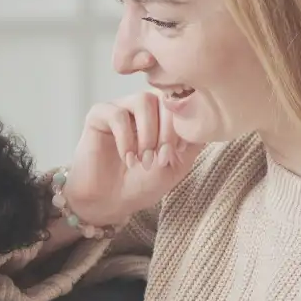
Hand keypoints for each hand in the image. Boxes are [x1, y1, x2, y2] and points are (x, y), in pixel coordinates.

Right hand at [59, 91, 202, 226]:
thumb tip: (202, 117)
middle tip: (160, 159)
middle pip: (163, 98)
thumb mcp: (178, 163)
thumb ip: (192, 139)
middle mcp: (142, 107)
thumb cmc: (142, 184)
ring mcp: (120, 108)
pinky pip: (117, 114)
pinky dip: (125, 138)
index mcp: (161, 114)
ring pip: (143, 100)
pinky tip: (126, 158)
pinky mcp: (98, 115)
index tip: (178, 152)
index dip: (183, 125)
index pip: (180, 101)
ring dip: (148, 133)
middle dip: (167, 131)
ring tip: (143, 159)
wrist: (110, 202)